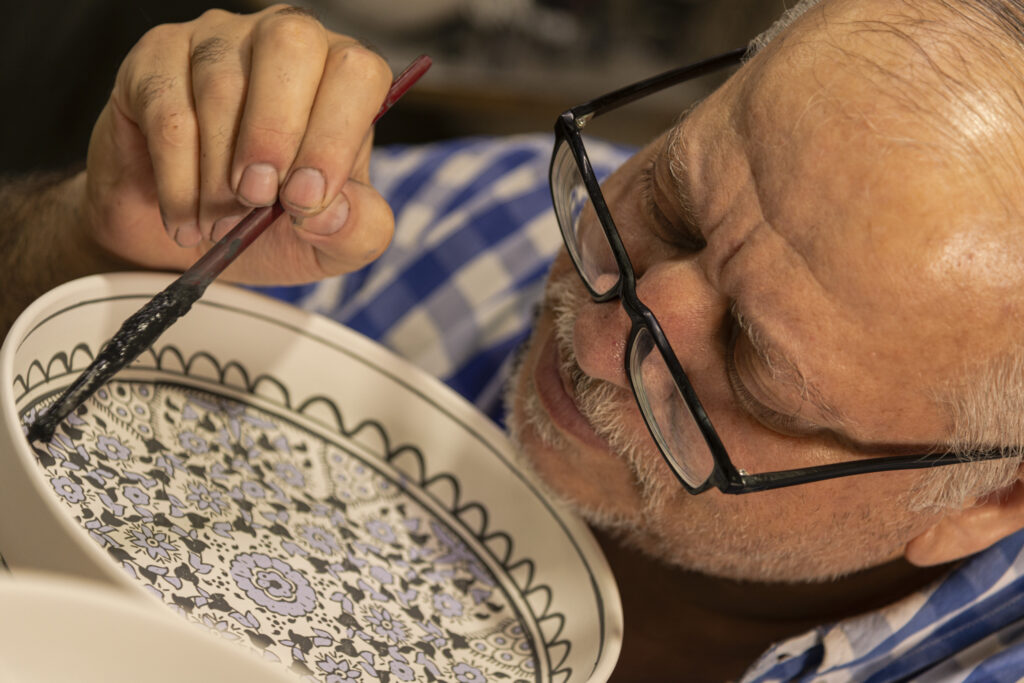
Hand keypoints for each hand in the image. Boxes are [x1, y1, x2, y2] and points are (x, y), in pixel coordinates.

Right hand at [82, 4, 394, 283]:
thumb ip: (355, 231)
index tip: (306, 200)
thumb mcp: (331, 245)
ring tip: (221, 225)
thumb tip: (331, 210)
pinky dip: (178, 181)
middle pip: (291, 45)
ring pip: (221, 85)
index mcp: (342, 78)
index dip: (334, 138)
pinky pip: (167, 111)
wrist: (191, 239)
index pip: (358, 74)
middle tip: (256, 198)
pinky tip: (186, 219)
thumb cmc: (272, 226)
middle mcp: (284, 42)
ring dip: (219, 174)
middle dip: (275, 134)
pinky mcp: (156, 59)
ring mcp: (218, 40)